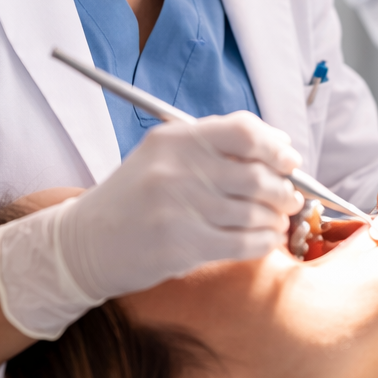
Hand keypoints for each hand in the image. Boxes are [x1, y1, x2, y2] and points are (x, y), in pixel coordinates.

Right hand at [60, 111, 302, 293]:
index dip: (276, 147)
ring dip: (276, 219)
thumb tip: (282, 149)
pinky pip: (244, 243)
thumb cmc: (135, 199)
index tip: (289, 161)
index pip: (244, 131)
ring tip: (277, 221)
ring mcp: (179, 208)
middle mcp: (177, 168)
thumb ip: (215, 149)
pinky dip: (263, 242)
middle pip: (257, 175)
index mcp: (175, 139)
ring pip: (255, 212)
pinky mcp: (182, 245)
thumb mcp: (164, 158)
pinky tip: (264, 240)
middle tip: (291, 199)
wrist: (85, 243)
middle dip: (285, 190)